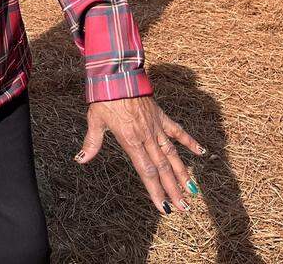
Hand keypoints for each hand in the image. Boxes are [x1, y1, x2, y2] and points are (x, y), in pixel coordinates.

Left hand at [75, 96, 204, 215]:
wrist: (118, 75)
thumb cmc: (105, 98)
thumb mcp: (95, 121)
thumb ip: (92, 143)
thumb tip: (81, 160)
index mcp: (131, 141)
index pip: (146, 172)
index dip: (156, 191)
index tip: (164, 207)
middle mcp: (147, 137)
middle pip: (163, 168)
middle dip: (173, 189)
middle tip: (184, 207)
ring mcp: (156, 127)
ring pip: (172, 154)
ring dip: (182, 173)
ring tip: (192, 190)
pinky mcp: (161, 116)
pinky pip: (177, 131)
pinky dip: (189, 141)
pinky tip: (201, 152)